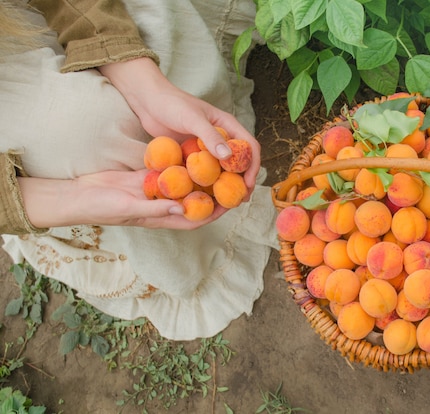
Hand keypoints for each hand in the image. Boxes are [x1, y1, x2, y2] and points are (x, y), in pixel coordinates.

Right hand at [18, 170, 228, 229]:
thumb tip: (183, 207)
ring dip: (198, 173)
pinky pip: (168, 170)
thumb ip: (155, 208)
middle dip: (213, 190)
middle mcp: (164, 205)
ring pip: (184, 183)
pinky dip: (179, 162)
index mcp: (163, 217)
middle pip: (195, 199)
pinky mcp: (147, 177)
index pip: (197, 217)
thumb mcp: (129, 208)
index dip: (216, 210)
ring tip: (217, 159)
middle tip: (230, 174)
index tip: (232, 199)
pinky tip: (192, 148)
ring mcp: (156, 190)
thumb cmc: (101, 207)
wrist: (78, 194)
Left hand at [98, 58, 260, 194]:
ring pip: (223, 168)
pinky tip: (205, 195)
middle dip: (243, 180)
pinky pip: (205, 170)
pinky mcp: (194, 153)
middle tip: (240, 199)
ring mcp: (207, 146)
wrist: (148, 101)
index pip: (250, 147)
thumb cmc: (171, 104)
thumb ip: (210, 136)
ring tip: (225, 202)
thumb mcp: (192, 119)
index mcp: (228, 125)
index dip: (253, 166)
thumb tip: (229, 157)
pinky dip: (208, 183)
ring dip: (226, 185)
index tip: (248, 183)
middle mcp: (221, 137)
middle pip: (240, 161)